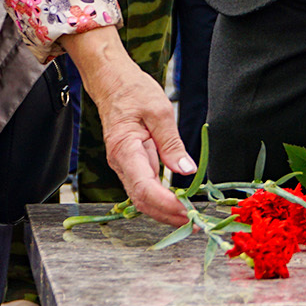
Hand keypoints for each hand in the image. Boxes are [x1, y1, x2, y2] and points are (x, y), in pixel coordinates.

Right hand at [63, 27, 192, 225]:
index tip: (186, 211)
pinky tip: (177, 203)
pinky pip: (144, 188)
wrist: (112, 83)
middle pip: (142, 200)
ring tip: (189, 217)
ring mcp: (124, 166)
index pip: (144, 188)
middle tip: (193, 223)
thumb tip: (186, 169)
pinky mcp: (132, 164)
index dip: (165, 204)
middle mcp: (121, 163)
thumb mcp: (159, 110)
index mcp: (125, 150)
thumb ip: (172, 142)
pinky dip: (160, 199)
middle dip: (167, 214)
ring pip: (142, 198)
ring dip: (164, 210)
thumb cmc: (133, 91)